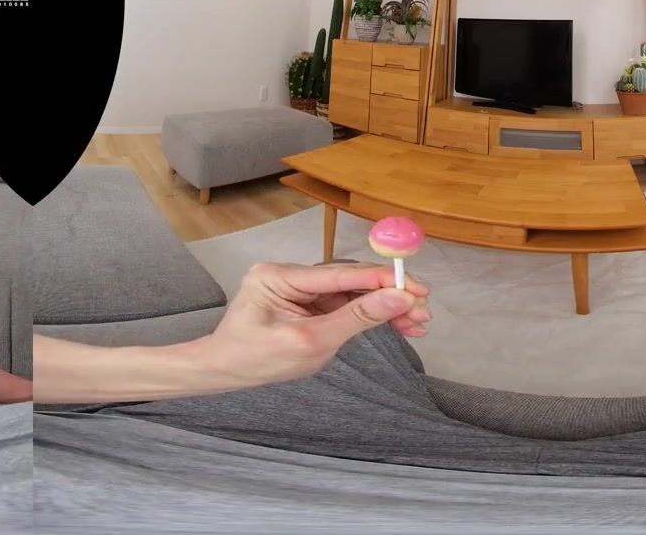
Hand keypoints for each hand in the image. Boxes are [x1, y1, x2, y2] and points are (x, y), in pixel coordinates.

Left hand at [188, 261, 429, 390]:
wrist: (222, 372)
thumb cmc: (255, 359)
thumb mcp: (310, 343)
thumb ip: (356, 319)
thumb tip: (397, 299)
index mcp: (280, 275)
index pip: (341, 273)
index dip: (382, 279)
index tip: (416, 287)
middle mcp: (288, 273)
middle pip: (349, 280)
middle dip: (389, 295)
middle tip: (423, 311)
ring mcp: (297, 288)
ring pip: (350, 293)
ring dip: (383, 307)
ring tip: (416, 324)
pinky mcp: (304, 303)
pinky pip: (342, 305)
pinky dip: (367, 316)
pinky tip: (395, 324)